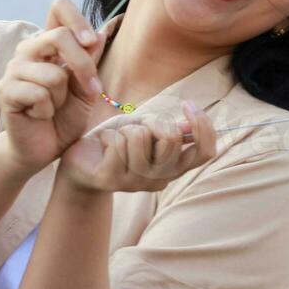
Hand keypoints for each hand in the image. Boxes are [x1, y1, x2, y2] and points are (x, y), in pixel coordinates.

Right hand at [0, 0, 105, 174]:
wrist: (44, 148)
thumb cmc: (65, 117)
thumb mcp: (87, 89)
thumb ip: (91, 62)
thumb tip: (98, 34)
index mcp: (49, 43)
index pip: (59, 7)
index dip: (78, 19)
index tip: (90, 42)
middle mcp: (29, 50)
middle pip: (59, 36)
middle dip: (83, 66)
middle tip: (91, 90)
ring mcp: (14, 69)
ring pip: (54, 74)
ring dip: (63, 97)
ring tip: (54, 107)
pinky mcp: (6, 90)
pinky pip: (39, 94)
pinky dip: (47, 110)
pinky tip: (39, 115)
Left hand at [58, 103, 217, 193]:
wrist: (83, 159)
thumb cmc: (119, 140)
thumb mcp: (145, 126)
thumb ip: (166, 128)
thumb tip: (188, 125)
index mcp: (174, 167)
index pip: (205, 152)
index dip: (202, 127)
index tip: (187, 105)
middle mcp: (160, 179)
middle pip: (171, 139)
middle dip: (152, 121)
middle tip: (137, 127)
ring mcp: (136, 183)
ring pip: (140, 137)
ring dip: (126, 129)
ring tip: (117, 139)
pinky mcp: (111, 180)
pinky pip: (118, 142)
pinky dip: (109, 135)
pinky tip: (104, 145)